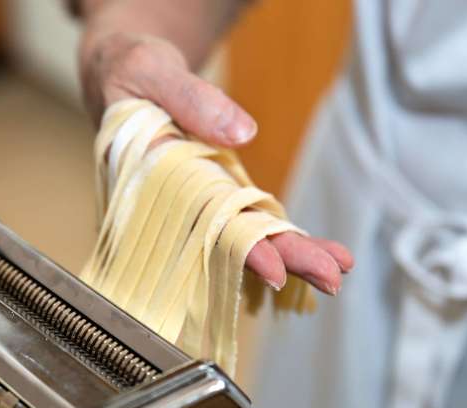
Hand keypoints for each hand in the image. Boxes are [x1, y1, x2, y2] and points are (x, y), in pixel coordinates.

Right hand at [80, 31, 352, 293]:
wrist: (128, 80)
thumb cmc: (131, 72)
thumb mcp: (149, 70)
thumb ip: (188, 97)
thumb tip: (244, 133)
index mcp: (153, 178)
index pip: (199, 221)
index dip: (237, 247)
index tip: (275, 270)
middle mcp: (179, 200)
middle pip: (233, 238)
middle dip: (282, 258)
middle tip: (330, 277)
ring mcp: (202, 200)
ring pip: (248, 234)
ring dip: (294, 253)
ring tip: (339, 268)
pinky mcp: (219, 193)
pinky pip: (254, 217)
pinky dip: (287, 234)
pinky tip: (324, 250)